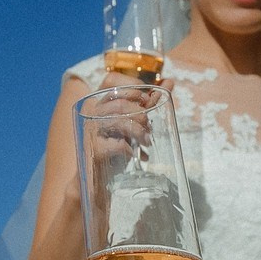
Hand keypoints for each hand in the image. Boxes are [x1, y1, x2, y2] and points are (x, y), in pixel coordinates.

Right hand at [60, 74, 176, 201]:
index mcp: (101, 102)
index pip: (111, 80)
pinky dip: (129, 148)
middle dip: (139, 113)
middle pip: (118, 102)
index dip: (131, 86)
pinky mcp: (93, 150)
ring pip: (117, 121)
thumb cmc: (117, 147)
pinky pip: (115, 145)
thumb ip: (150, 103)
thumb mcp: (134, 123)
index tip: (146, 99)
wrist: (98, 179)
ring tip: (147, 141)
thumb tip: (170, 82)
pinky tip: (135, 155)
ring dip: (137, 131)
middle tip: (149, 126)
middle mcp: (92, 113)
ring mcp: (90, 131)